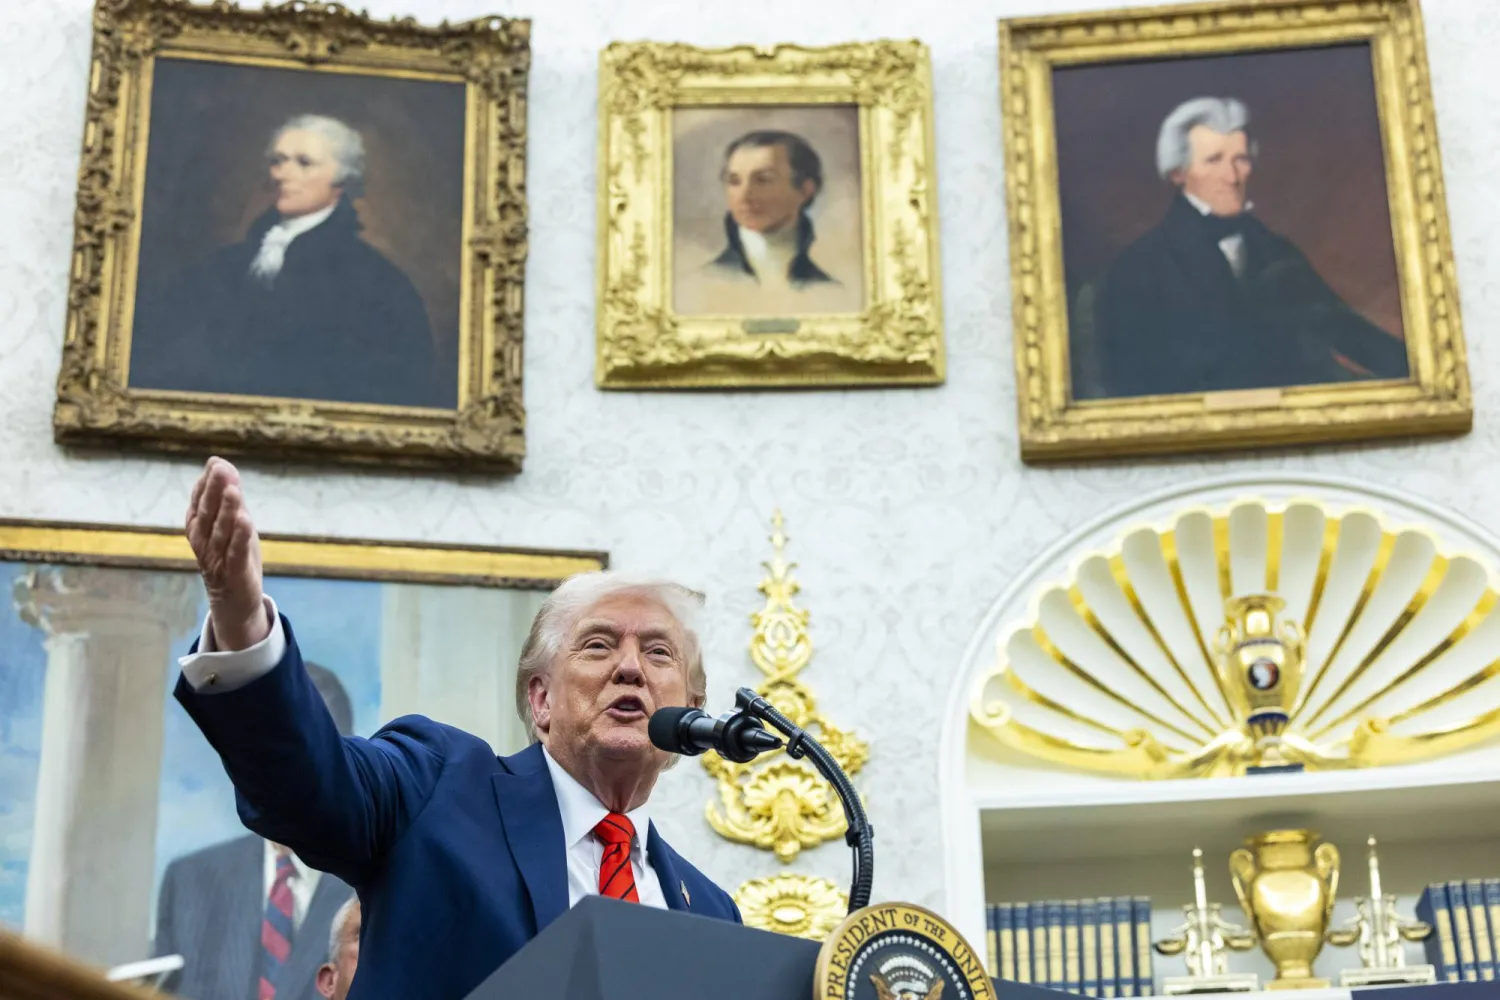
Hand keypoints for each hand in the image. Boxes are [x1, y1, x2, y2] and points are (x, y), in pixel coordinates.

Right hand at [186, 457, 268, 651]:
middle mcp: (203, 542)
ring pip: (220, 532)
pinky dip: (239, 537)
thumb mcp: (230, 523)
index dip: (207, 484)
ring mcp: (217, 559)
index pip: (199, 503)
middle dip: (214, 491)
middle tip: (220, 469)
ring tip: (233, 490)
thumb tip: (219, 462)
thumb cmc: (230, 556)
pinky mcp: (234, 573)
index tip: (215, 463)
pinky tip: (245, 520)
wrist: (233, 601)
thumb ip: (227, 495)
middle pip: (207, 514)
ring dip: (226, 510)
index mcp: (199, 529)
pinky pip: (235, 553)